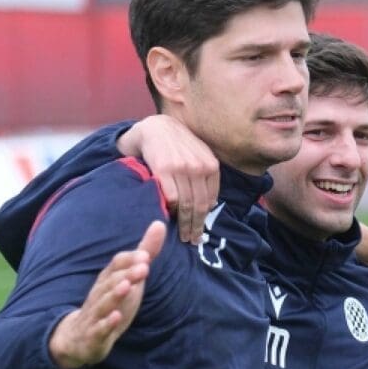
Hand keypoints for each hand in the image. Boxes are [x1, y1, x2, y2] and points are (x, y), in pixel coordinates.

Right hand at [48, 221, 165, 368]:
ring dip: (115, 295)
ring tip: (127, 286)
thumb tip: (159, 224)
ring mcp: (95, 314)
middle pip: (111, 282)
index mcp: (108, 279)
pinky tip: (116, 317)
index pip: (116, 265)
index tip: (146, 255)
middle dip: (127, 274)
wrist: (79, 337)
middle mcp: (99, 293)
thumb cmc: (111, 301)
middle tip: (144, 267)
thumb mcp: (130, 276)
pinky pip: (99, 329)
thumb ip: (145, 252)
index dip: (130, 260)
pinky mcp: (94, 334)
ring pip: (104, 303)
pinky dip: (107, 323)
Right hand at [117, 115, 218, 242]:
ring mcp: (182, 168)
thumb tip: (210, 204)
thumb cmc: (179, 145)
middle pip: (200, 205)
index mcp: (211, 165)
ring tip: (182, 235)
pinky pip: (170, 197)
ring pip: (186, 204)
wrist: (156, 128)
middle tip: (192, 240)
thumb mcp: (200, 155)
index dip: (205, 219)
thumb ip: (206, 177)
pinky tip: (168, 217)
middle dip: (196, 226)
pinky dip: (170, 210)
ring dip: (184, 223)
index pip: (210, 200)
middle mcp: (199, 167)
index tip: (200, 232)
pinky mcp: (164, 169)